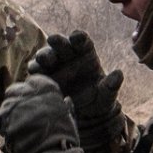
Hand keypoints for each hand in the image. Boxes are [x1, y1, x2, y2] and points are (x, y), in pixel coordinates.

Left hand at [0, 76, 92, 152]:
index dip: (32, 92)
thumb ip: (66, 107)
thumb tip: (66, 99)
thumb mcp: (70, 119)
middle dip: (18, 99)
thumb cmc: (63, 138)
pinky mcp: (3, 116)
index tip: (34, 102)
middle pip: (16, 89)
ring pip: (7, 102)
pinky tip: (10, 130)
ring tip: (19, 125)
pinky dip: (2, 122)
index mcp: (47, 88)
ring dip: (10, 111)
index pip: (34, 81)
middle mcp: (29, 91)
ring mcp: (15, 103)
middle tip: (23, 113)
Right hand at [28, 31, 123, 152]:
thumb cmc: (97, 100)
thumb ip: (111, 86)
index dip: (79, 37)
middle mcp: (67, 56)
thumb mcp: (106, 96)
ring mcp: (53, 65)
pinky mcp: (41, 76)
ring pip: (45, 55)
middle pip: (61, 44)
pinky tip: (34, 73)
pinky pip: (36, 70)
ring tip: (42, 60)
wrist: (82, 115)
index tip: (77, 37)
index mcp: (86, 54)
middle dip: (57, 41)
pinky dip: (34, 70)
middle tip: (54, 40)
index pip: (82, 41)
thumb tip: (118, 74)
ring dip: (42, 56)